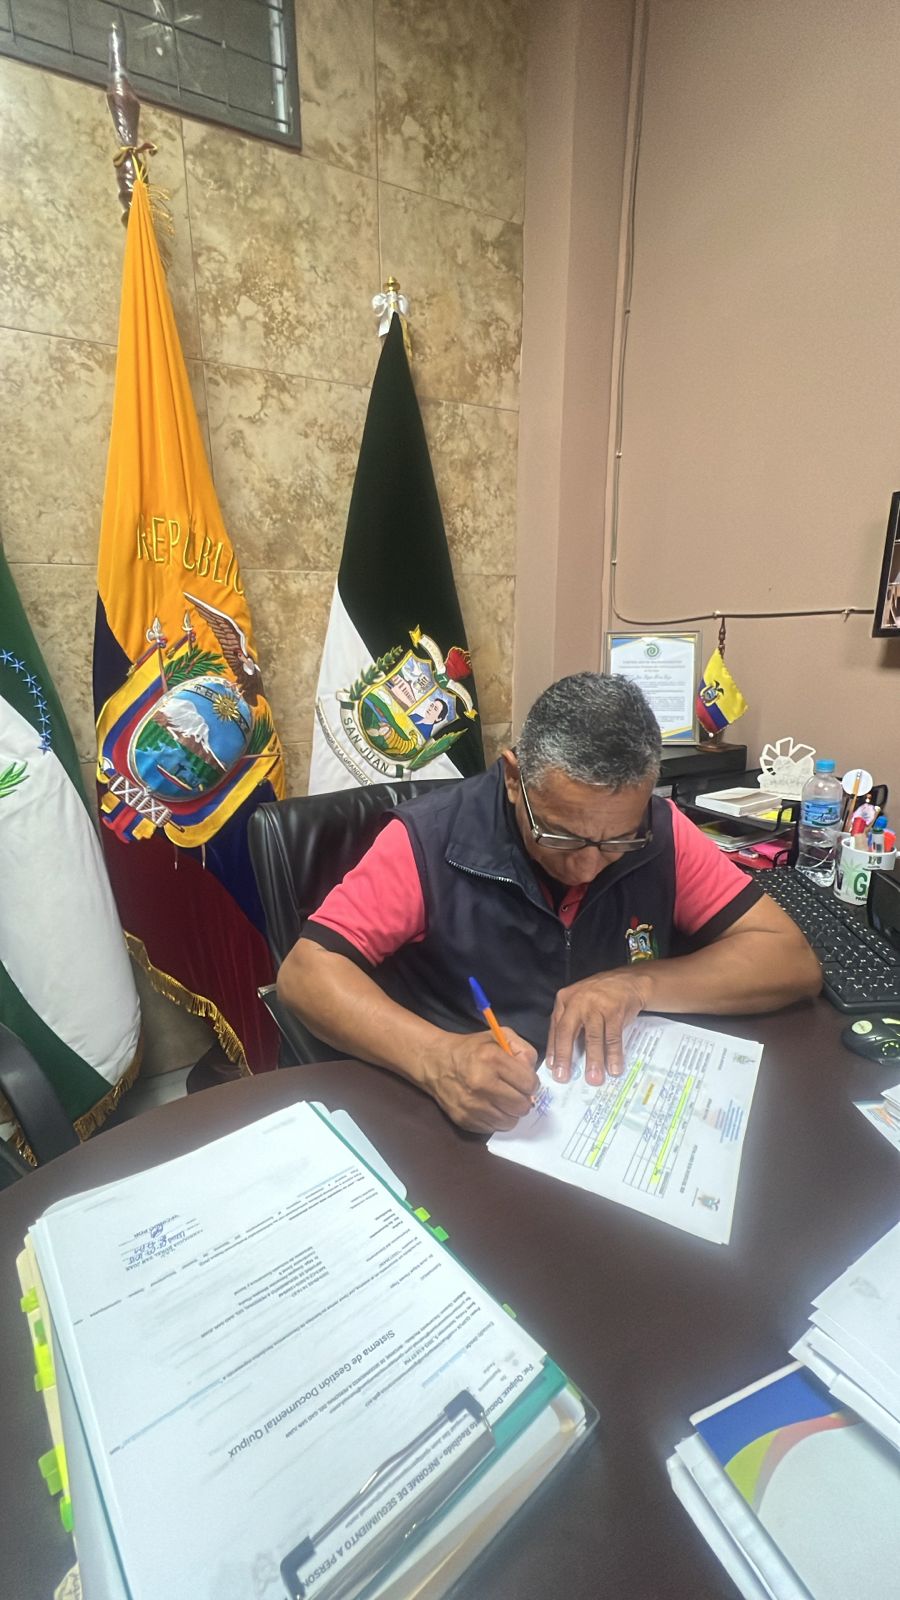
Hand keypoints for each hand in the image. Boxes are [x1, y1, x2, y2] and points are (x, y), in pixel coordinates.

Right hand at [424, 1029, 538, 1133]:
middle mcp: (481, 1083)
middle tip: (515, 1091)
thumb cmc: (471, 1049)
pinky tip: (490, 1106)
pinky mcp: (465, 1120)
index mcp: (492, 1059)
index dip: (531, 1083)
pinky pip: (494, 1128)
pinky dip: (496, 1119)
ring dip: (510, 1111)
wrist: (435, 1062)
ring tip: (502, 1099)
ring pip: (510, 1121)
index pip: (529, 1083)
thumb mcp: (500, 1037)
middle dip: (523, 1099)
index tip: (524, 1080)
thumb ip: (523, 1051)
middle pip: (522, 1106)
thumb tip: (532, 1076)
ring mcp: (472, 1105)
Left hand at [546, 969, 650, 1086]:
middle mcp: (578, 1002)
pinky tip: (613, 1068)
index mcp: (565, 1001)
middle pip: (568, 1032)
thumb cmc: (600, 996)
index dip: (553, 1050)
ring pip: (592, 1036)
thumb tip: (563, 1056)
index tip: (552, 1068)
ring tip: (593, 1079)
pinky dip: (613, 1054)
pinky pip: (613, 1036)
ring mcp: (597, 1005)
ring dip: (593, 1060)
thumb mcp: (579, 1003)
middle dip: (565, 1056)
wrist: (629, 981)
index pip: (555, 1028)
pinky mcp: (615, 1010)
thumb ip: (570, 1023)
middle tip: (563, 1077)